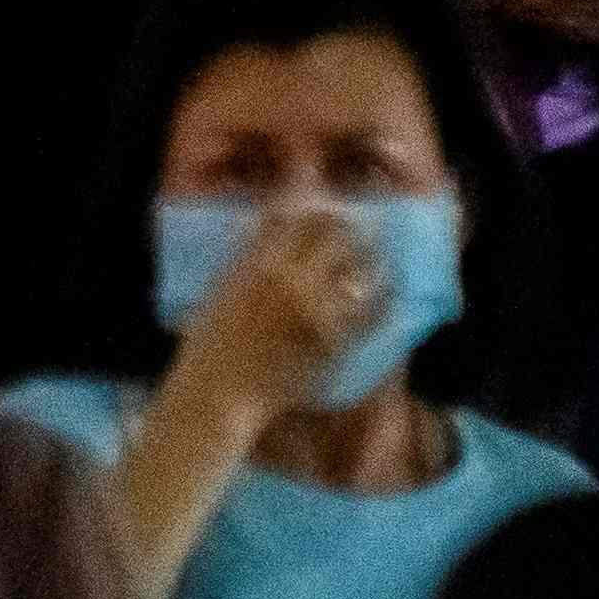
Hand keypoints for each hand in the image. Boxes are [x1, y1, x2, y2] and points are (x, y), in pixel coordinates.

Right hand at [165, 202, 390, 420]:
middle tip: (363, 229)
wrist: (219, 392)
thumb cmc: (211, 339)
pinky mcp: (334, 342)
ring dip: (374, 259)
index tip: (332, 207)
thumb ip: (250, 252)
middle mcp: (291, 280)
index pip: (302, 215)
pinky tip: (386, 294)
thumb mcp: (223, 284)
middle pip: (338, 235)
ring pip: (362, 270)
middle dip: (354, 227)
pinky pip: (371, 313)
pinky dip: (383, 299)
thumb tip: (281, 221)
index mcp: (259, 261)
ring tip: (380, 258)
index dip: (321, 206)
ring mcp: (317, 312)